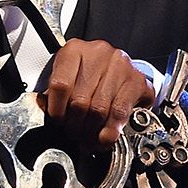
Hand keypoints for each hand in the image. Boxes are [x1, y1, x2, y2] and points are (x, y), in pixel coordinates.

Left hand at [39, 39, 154, 148]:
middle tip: (74, 134)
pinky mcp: (137, 80)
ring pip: (100, 109)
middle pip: (80, 100)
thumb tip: (50, 115)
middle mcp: (99, 53)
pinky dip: (111, 129)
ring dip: (92, 130)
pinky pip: (120, 112)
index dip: (57, 110)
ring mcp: (120, 65)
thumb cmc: (90, 75)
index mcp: (74, 50)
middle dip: (75, 125)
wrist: (119, 70)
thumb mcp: (67, 79)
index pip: (60, 85)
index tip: (59, 122)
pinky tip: (105, 136)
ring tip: (88, 137)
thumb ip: (55, 95)